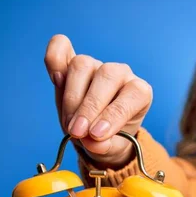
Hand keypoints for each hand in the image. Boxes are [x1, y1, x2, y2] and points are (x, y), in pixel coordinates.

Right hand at [44, 34, 152, 166]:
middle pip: (107, 77)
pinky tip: (55, 79)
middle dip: (89, 107)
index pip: (134, 94)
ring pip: (83, 65)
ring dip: (71, 96)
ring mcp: (96, 65)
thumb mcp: (112, 148)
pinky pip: (62, 48)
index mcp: (140, 93)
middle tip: (78, 132)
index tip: (97, 135)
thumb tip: (93, 142)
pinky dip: (54, 59)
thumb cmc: (110, 138)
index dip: (114, 114)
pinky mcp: (71, 62)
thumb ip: (105, 146)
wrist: (96, 135)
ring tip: (69, 124)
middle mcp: (121, 74)